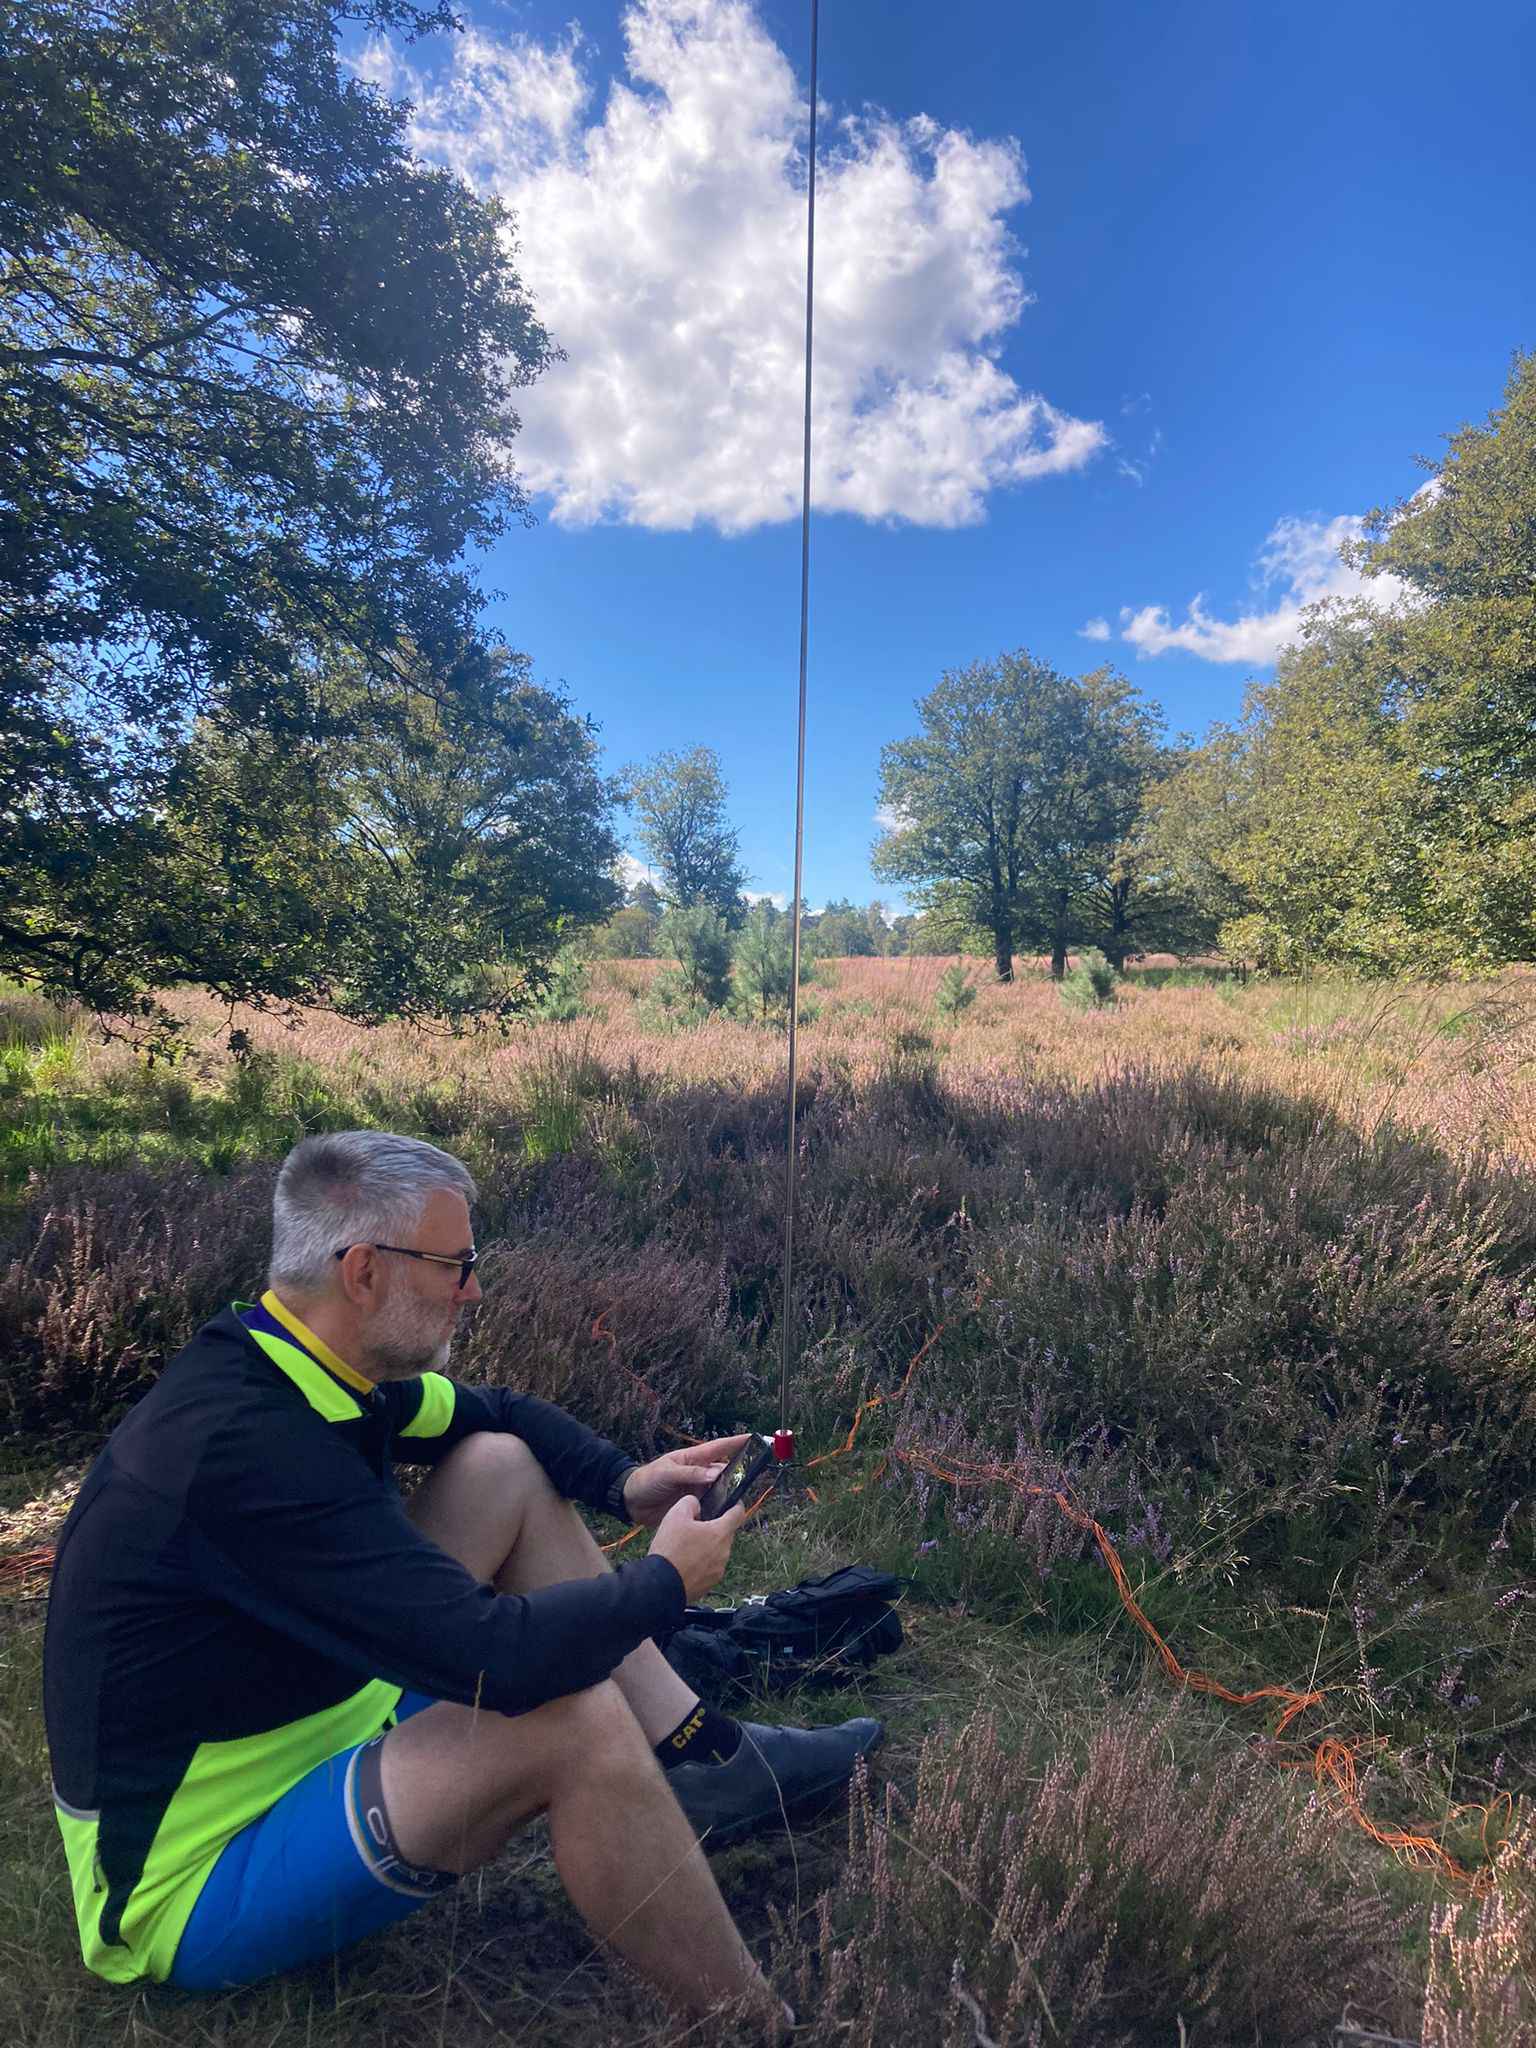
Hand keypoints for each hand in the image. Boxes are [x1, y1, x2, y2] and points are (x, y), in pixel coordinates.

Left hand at [621, 1434, 750, 1529]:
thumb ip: (690, 1474)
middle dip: (737, 1472)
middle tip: (752, 1478)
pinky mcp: (693, 1506)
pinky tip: (726, 1515)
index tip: (753, 1437)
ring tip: (742, 1498)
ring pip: (719, 1490)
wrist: (631, 1503)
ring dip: (729, 1494)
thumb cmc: (647, 1480)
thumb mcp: (667, 1472)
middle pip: (723, 1471)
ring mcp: (696, 1490)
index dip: (735, 1442)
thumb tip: (715, 1474)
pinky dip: (718, 1509)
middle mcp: (698, 1474)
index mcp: (692, 1459)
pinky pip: (710, 1507)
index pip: (718, 1448)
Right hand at [649, 1495, 745, 1602]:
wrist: (662, 1585)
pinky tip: (684, 1562)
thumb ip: (691, 1502)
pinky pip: (709, 1568)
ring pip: (717, 1551)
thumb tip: (696, 1505)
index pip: (738, 1514)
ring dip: (706, 1547)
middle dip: (713, 1528)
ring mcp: (718, 1570)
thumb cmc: (670, 1551)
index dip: (737, 1505)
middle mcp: (724, 1552)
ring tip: (685, 1548)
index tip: (734, 1503)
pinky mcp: (710, 1583)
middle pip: (725, 1534)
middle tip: (694, 1527)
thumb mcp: (676, 1515)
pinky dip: (700, 1563)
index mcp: (720, 1533)